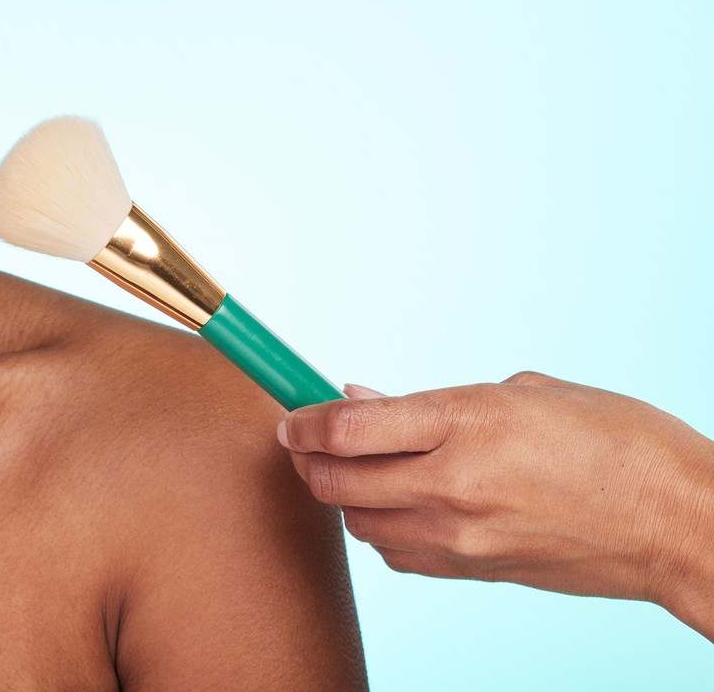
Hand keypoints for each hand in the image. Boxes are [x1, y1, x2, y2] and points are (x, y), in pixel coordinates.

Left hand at [280, 373, 713, 636]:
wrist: (680, 522)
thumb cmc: (616, 440)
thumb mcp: (522, 392)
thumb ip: (434, 401)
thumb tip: (367, 399)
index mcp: (466, 422)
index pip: (350, 428)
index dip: (305, 421)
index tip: (289, 415)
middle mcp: (455, 484)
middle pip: (339, 482)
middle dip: (308, 459)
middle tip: (303, 440)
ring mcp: (466, 537)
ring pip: (362, 524)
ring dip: (342, 496)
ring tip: (348, 470)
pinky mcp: (481, 571)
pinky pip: (402, 555)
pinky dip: (382, 529)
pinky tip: (395, 505)